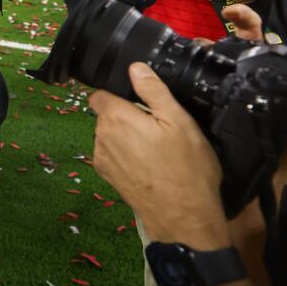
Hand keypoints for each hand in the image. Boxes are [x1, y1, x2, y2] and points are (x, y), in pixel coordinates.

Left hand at [89, 64, 229, 247]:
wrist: (183, 217)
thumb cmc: (186, 167)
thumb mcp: (179, 121)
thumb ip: (153, 91)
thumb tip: (134, 67)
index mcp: (115, 117)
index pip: (100, 95)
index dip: (117, 94)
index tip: (138, 101)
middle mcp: (100, 136)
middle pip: (106, 116)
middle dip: (126, 117)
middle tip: (157, 127)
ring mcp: (102, 159)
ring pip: (109, 136)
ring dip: (126, 137)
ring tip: (156, 149)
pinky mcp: (108, 178)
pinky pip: (112, 156)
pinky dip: (126, 156)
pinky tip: (149, 165)